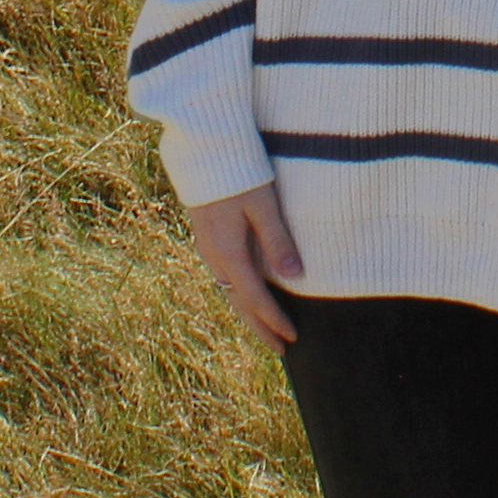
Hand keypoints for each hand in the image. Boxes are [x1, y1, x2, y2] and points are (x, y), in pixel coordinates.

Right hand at [187, 185, 307, 349]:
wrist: (203, 149)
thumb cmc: (240, 173)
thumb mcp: (263, 206)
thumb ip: (277, 241)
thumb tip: (295, 276)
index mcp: (229, 252)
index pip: (255, 298)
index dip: (274, 319)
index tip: (292, 337)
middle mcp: (214, 256)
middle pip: (239, 302)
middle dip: (260, 327)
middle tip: (281, 349)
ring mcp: (207, 247)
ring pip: (229, 290)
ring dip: (249, 312)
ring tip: (266, 328)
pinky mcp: (207, 237)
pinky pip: (224, 276)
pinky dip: (239, 293)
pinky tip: (248, 293)